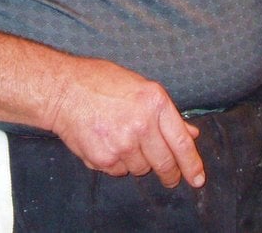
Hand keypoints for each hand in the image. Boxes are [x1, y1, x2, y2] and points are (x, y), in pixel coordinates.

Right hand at [46, 55, 204, 188]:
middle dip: (169, 173)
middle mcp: (142, 124)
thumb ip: (165, 114)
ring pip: (141, 169)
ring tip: (123, 140)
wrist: (63, 90)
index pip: (182, 143)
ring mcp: (123, 144)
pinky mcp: (105, 159)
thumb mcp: (139, 88)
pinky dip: (118, 163)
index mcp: (155, 102)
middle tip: (169, 175)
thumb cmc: (101, 82)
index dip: (192, 165)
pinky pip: (120, 171)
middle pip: (165, 163)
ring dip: (138, 162)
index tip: (197, 179)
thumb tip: (191, 134)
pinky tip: (107, 143)